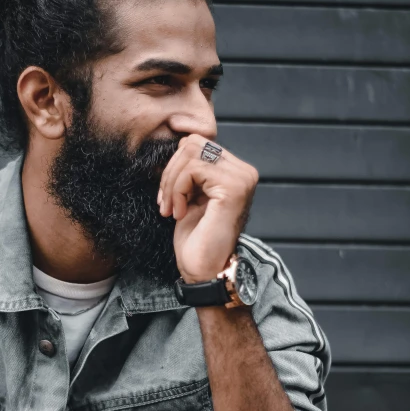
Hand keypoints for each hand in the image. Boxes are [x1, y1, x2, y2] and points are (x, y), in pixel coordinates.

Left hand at [157, 134, 258, 282]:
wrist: (204, 271)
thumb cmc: (196, 239)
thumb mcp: (189, 196)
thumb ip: (189, 169)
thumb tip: (177, 139)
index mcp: (235, 171)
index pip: (196, 144)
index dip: (174, 167)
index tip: (168, 197)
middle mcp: (244, 171)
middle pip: (192, 143)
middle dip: (170, 173)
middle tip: (166, 203)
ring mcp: (242, 178)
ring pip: (190, 152)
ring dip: (171, 182)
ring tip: (172, 209)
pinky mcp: (233, 187)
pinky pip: (193, 168)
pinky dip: (177, 189)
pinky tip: (179, 212)